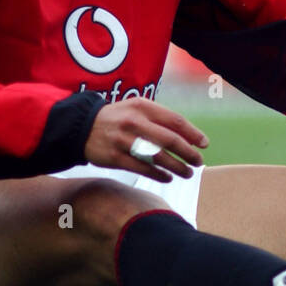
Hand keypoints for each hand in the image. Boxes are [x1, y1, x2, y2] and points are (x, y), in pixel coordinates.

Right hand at [83, 98, 208, 182]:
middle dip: (188, 153)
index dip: (193, 134)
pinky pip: (142, 169)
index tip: (204, 144)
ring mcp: (123, 141)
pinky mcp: (115, 158)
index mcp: (142, 107)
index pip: (175, 120)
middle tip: (199, 161)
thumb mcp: (136, 108)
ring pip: (157, 157)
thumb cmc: (117, 118)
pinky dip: (158, 175)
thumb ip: (159, 118)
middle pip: (169, 140)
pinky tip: (168, 178)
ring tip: (187, 173)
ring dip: (177, 167)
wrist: (81, 127)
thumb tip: (188, 135)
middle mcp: (134, 122)